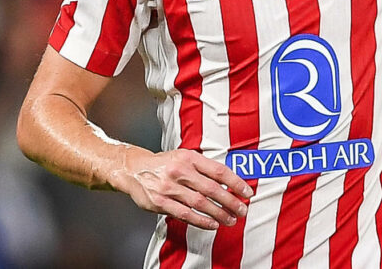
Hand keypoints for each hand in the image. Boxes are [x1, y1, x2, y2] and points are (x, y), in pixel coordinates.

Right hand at [113, 148, 252, 230]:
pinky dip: (201, 221)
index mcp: (189, 157)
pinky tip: (212, 224)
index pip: (218, 170)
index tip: (247, 192)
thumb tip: (230, 181)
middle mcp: (180, 171)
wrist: (133, 169)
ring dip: (219, 213)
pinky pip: (185, 214)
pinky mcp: (160, 202)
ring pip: (200, 203)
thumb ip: (204, 167)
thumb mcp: (184, 156)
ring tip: (230, 220)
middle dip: (230, 201)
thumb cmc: (164, 164)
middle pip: (212, 189)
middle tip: (242, 210)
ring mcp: (169, 187)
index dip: (235, 182)